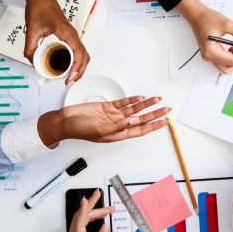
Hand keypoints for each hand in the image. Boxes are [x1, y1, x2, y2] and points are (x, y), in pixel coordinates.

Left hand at [23, 0, 89, 85]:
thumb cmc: (40, 8)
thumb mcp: (31, 30)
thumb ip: (30, 47)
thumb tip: (32, 61)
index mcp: (67, 33)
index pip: (79, 53)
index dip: (77, 67)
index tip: (70, 76)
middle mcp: (74, 35)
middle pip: (85, 57)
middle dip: (80, 72)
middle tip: (70, 81)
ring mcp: (74, 36)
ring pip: (84, 55)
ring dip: (80, 68)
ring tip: (71, 78)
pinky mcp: (71, 37)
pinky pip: (79, 52)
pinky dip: (78, 62)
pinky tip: (70, 68)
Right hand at [37, 96, 170, 145]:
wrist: (65, 120)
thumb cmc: (79, 130)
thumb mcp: (100, 130)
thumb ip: (117, 126)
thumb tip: (132, 121)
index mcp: (118, 134)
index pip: (141, 130)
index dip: (154, 126)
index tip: (165, 122)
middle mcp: (118, 124)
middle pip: (141, 119)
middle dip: (155, 114)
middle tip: (167, 110)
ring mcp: (113, 115)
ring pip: (134, 109)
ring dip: (146, 104)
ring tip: (157, 100)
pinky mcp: (107, 107)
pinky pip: (123, 103)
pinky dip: (132, 99)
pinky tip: (141, 97)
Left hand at [65, 190, 114, 231]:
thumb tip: (105, 227)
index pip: (80, 223)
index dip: (84, 210)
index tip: (86, 199)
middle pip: (80, 218)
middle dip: (92, 206)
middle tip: (100, 196)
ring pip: (80, 219)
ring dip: (92, 211)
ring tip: (106, 207)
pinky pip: (81, 224)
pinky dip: (89, 216)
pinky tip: (98, 214)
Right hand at [176, 0, 232, 72]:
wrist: (197, 15)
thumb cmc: (207, 18)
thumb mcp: (226, 23)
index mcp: (210, 51)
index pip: (232, 60)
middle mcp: (208, 56)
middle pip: (229, 66)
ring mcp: (208, 56)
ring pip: (226, 67)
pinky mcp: (210, 54)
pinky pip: (222, 62)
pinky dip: (230, 58)